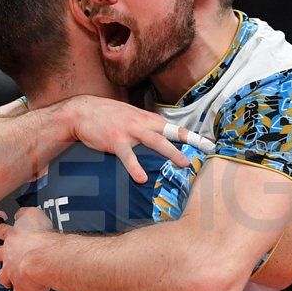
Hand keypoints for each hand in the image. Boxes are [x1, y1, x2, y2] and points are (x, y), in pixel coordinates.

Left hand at [0, 207, 52, 290]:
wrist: (43, 260)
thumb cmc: (41, 237)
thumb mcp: (34, 216)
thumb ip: (26, 213)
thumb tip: (19, 212)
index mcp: (13, 238)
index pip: (3, 232)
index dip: (1, 231)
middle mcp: (9, 256)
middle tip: (2, 256)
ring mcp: (13, 273)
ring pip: (2, 277)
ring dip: (5, 278)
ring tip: (7, 281)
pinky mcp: (21, 287)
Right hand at [64, 95, 213, 182]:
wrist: (83, 112)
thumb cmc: (108, 116)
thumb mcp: (131, 116)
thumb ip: (146, 126)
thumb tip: (161, 137)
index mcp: (147, 119)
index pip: (174, 127)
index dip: (192, 136)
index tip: (209, 144)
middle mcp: (142, 123)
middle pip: (170, 133)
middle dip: (189, 142)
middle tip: (205, 152)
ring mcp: (129, 131)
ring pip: (155, 142)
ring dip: (171, 152)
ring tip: (183, 164)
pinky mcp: (115, 141)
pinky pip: (128, 156)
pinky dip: (135, 167)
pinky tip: (141, 179)